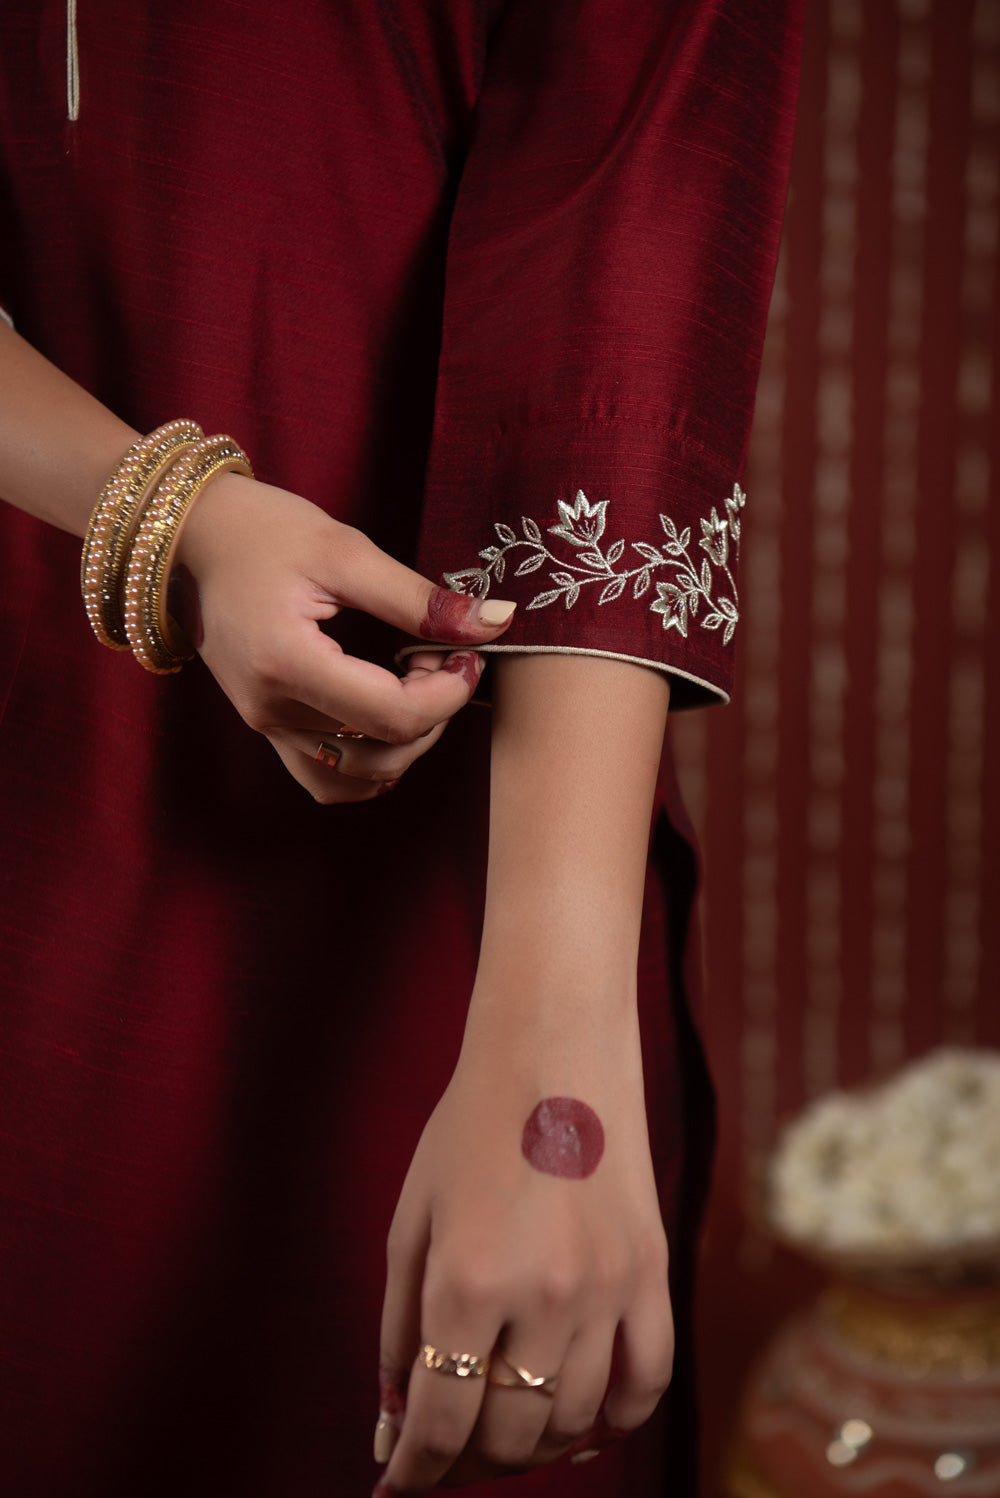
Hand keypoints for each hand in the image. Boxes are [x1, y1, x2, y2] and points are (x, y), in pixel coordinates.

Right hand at [172, 474, 514, 800]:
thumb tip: (495, 622)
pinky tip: (384, 717)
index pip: (394, 716)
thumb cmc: (262, 531)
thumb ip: (419, 598)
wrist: (191, 537)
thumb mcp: (345, 551)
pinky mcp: (265, 726)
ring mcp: (264, 725)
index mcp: (288, 663)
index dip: (449, 693)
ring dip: (405, 744)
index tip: (466, 653)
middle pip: (383, 753)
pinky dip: (368, 763)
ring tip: (412, 685)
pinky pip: (325, 778)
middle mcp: (271, 709)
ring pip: (358, 778)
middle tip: (440, 657)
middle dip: (434, 715)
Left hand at [375, 1001, 673, 1491]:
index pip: (441, 1424)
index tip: (397, 1487)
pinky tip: (578, 1422)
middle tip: (445, 1451)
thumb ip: (397, 1329)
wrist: (554, 1048)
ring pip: (575, 1421)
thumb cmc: (469, 1125)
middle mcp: (543, 1293)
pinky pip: (646, 1383)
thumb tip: (392, 1426)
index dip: (414, 1472)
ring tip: (502, 1429)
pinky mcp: (653, 1272)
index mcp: (466, 1279)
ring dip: (532, 1445)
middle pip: (508, 1434)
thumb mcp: (411, 1220)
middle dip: (465, 1460)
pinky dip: (611, 1421)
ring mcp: (609, 1286)